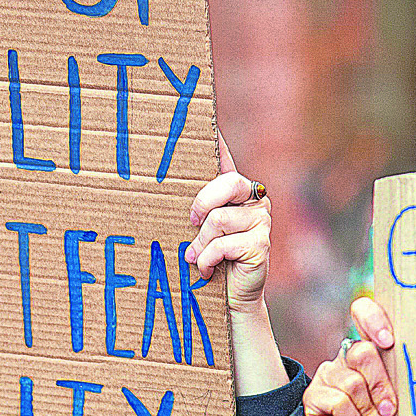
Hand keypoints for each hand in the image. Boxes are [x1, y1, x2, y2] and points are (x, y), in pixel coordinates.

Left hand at [186, 131, 269, 312]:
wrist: (230, 299)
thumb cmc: (208, 261)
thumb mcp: (197, 232)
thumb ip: (191, 212)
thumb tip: (153, 190)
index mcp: (235, 192)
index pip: (226, 160)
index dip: (218, 140)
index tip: (207, 117)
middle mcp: (254, 199)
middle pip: (228, 182)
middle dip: (203, 202)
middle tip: (191, 221)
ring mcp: (261, 221)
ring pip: (218, 219)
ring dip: (199, 244)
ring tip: (197, 257)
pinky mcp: (262, 244)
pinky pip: (223, 244)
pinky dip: (207, 260)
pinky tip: (208, 270)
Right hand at [303, 297, 398, 415]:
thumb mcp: (397, 396)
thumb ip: (399, 372)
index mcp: (367, 351)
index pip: (363, 312)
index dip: (373, 319)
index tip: (389, 342)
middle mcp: (344, 359)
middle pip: (363, 353)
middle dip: (381, 385)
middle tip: (390, 410)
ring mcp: (326, 376)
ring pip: (352, 381)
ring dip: (369, 410)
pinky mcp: (313, 397)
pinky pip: (337, 400)